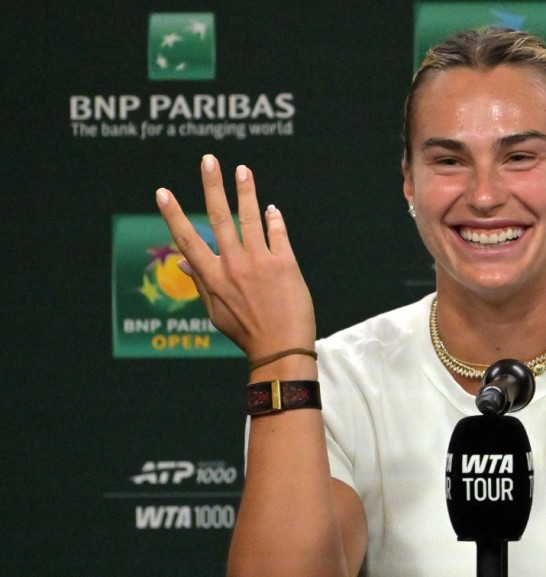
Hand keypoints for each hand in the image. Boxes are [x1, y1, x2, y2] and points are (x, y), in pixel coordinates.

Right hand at [155, 154, 315, 359]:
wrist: (281, 349)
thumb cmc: (247, 333)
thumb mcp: (215, 312)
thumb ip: (200, 283)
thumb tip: (181, 262)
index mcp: (212, 277)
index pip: (187, 239)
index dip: (174, 214)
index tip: (162, 192)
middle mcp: (234, 265)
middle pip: (219, 217)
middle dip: (212, 185)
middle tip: (209, 160)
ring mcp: (260, 262)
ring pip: (250, 217)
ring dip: (245, 190)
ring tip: (242, 169)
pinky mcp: (285, 264)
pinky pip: (278, 234)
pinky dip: (273, 219)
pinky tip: (271, 208)